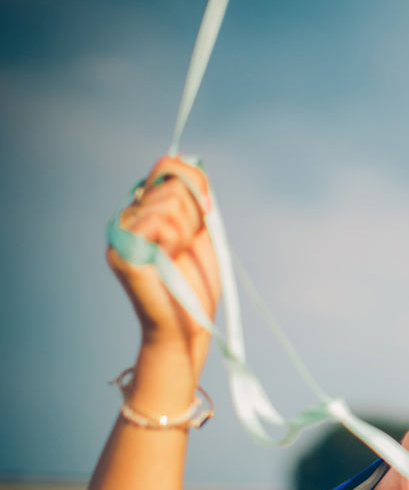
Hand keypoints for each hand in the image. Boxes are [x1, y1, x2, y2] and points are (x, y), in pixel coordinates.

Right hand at [106, 156, 217, 380]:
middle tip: (187, 247)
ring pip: (171, 204)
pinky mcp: (122, 249)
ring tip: (177, 257)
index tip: (207, 211)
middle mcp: (128, 217)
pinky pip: (159, 222)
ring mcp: (121, 232)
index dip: (194, 181)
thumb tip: (190, 164)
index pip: (167, 166)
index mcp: (146, 210)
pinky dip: (175, 242)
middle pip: (173, 184)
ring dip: (186, 233)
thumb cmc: (196, 284)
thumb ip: (193, 200)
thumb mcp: (200, 233)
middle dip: (194, 216)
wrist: (188, 326)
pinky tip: (167, 261)